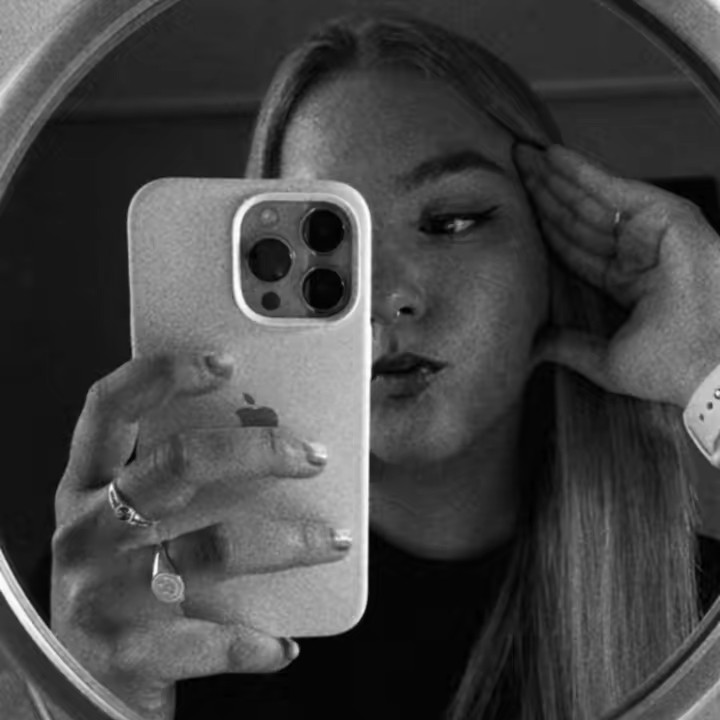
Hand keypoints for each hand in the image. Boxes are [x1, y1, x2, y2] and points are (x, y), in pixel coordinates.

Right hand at [51, 353, 346, 719]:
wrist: (85, 687)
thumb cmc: (126, 583)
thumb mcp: (136, 524)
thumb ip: (178, 481)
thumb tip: (269, 429)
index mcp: (86, 485)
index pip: (112, 408)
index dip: (163, 374)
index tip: (225, 360)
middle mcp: (86, 530)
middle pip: (179, 463)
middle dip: (258, 450)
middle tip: (313, 456)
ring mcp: (101, 591)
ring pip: (215, 547)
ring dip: (289, 542)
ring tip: (334, 540)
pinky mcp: (127, 652)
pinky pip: (212, 639)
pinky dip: (257, 642)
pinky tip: (284, 644)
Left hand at [514, 142, 719, 407]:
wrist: (711, 364)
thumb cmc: (672, 367)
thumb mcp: (606, 361)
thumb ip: (569, 347)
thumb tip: (534, 347)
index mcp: (625, 283)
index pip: (574, 248)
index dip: (545, 227)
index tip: (519, 209)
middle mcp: (636, 253)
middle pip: (577, 217)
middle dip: (544, 192)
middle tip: (514, 167)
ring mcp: (650, 232)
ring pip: (590, 199)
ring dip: (555, 176)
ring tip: (524, 156)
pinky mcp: (664, 215)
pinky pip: (612, 188)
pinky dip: (582, 170)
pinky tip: (553, 156)